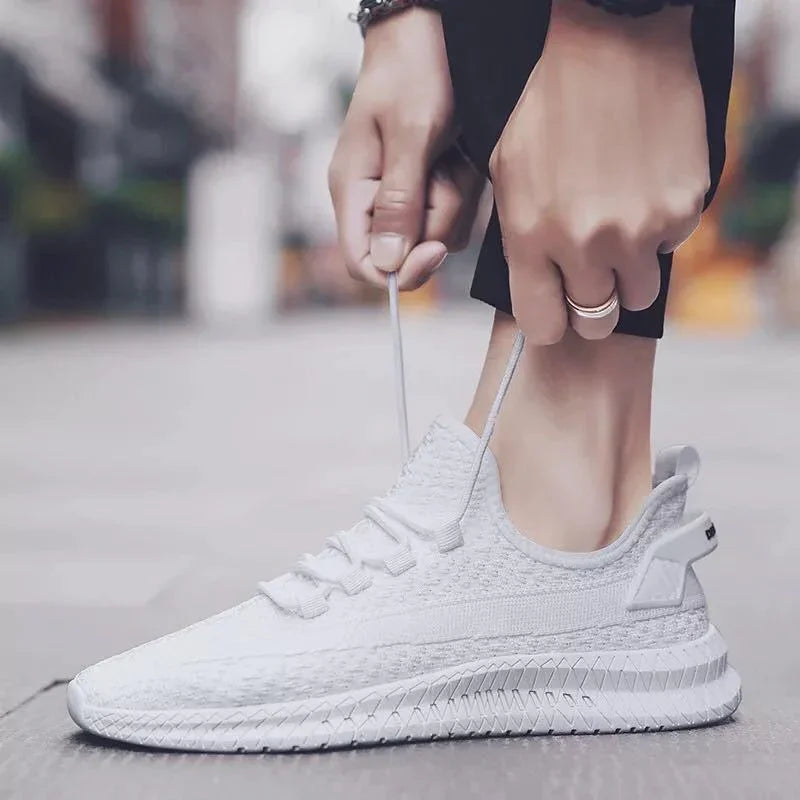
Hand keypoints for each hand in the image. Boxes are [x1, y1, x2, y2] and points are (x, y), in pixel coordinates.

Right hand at [328, 9, 483, 289]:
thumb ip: (399, 203)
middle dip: (437, 217)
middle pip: (410, 252)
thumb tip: (388, 264)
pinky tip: (460, 152)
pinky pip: (458, 211)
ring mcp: (407, 194)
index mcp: (353, 191)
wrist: (435, 27)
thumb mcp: (410, 134)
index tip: (434, 250)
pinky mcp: (434, 186)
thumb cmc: (414, 69)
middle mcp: (377, 200)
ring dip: (456, 197)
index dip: (399, 270)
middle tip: (444, 169)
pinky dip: (466, 186)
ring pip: (440, 233)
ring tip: (450, 152)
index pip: (363, 263)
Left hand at [490, 0, 708, 341]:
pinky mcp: (683, 207)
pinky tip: (642, 188)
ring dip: (628, 272)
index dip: (551, 323)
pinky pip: (670, 245)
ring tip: (616, 227)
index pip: (544, 327)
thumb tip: (543, 293)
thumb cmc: (547, 104)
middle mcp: (587, 243)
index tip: (557, 312)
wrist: (613, 38)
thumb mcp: (508, 175)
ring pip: (639, 293)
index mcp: (532, 237)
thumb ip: (523, 243)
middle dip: (591, 306)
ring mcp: (641, 228)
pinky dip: (658, 229)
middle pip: (596, 321)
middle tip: (590, 277)